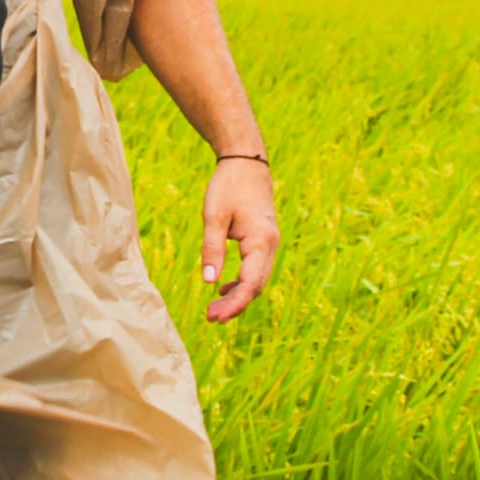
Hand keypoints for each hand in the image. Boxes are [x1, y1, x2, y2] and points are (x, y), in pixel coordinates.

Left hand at [199, 156, 277, 323]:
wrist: (246, 162)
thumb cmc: (228, 186)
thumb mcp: (214, 217)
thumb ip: (212, 250)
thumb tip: (208, 281)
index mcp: (261, 241)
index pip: (250, 283)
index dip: (234, 304)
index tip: (214, 317)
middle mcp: (271, 245)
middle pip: (256, 286)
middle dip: (235, 305)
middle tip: (210, 317)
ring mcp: (270, 243)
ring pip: (257, 279)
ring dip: (238, 296)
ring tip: (214, 308)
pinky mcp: (264, 240)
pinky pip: (256, 269)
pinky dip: (242, 282)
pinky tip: (223, 289)